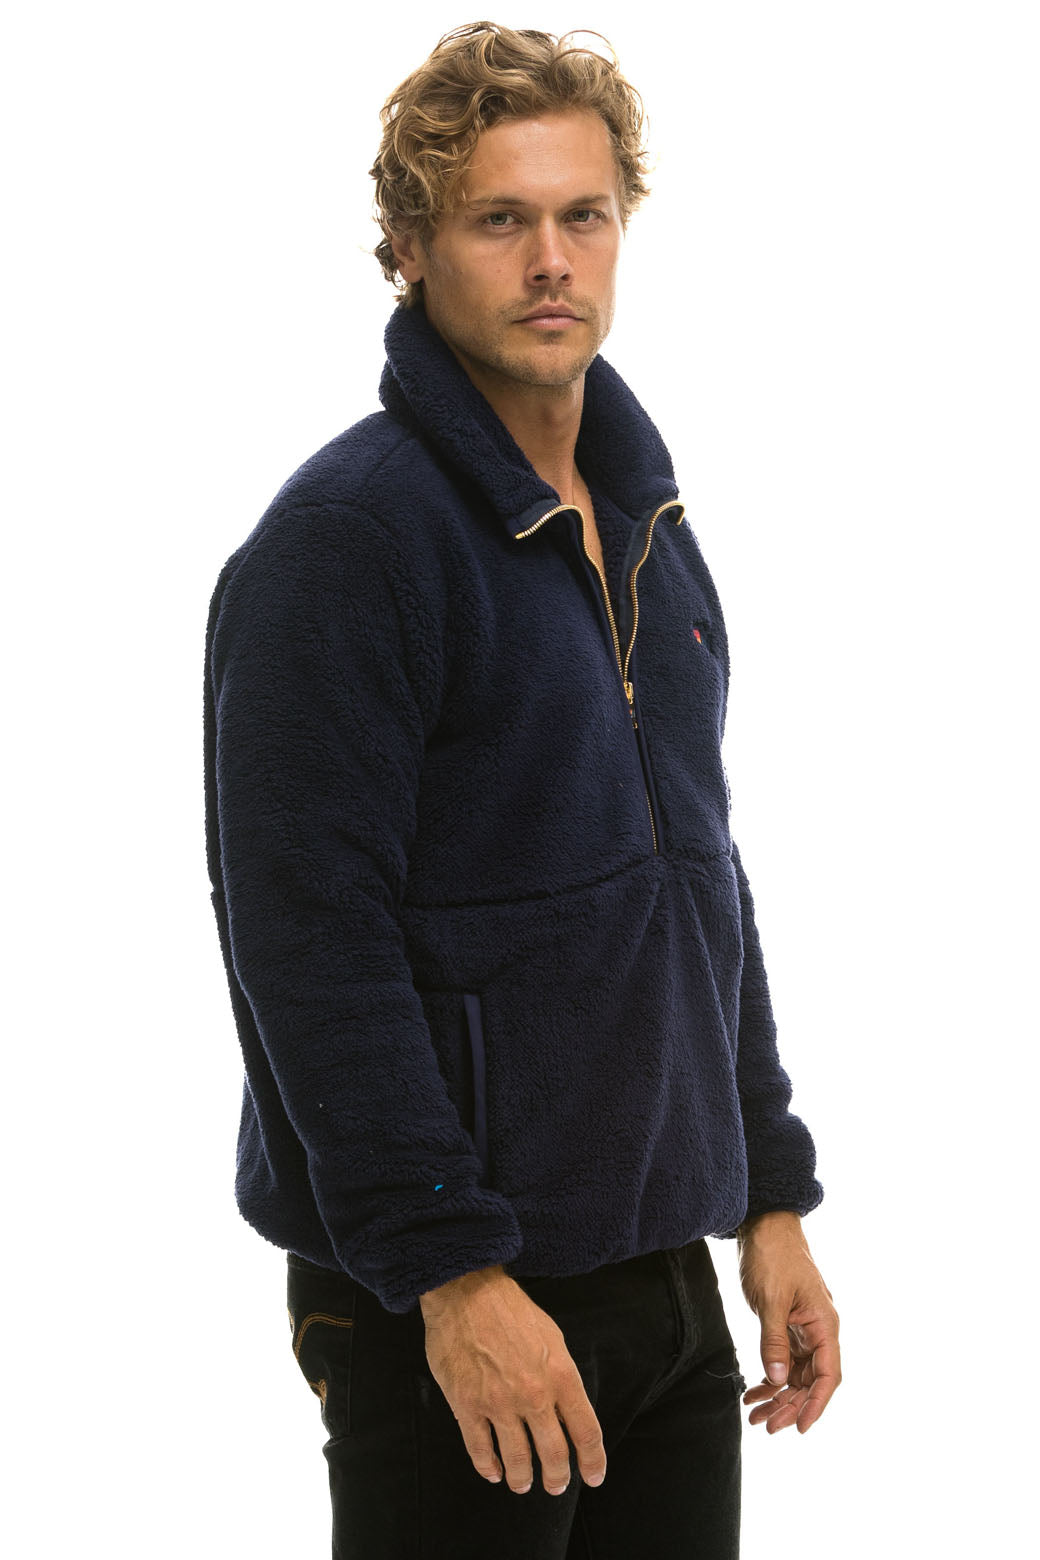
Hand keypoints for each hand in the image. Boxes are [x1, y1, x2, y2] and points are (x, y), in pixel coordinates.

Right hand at [419, 1264, 606, 1494]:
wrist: (467, 1293)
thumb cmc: (512, 1311)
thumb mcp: (552, 1338)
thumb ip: (561, 1378)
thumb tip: (566, 1413)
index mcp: (560, 1375)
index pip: (586, 1432)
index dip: (594, 1462)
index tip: (594, 1477)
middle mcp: (533, 1394)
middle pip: (554, 1454)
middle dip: (557, 1478)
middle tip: (555, 1485)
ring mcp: (499, 1403)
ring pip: (518, 1461)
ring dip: (522, 1479)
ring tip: (522, 1484)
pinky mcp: (467, 1405)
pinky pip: (480, 1450)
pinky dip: (489, 1468)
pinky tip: (494, 1472)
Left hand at [736, 1211, 840, 1434]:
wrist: (764, 1225)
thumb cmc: (773, 1256)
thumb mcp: (771, 1300)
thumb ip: (775, 1341)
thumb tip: (779, 1379)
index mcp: (825, 1324)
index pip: (828, 1375)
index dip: (816, 1404)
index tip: (799, 1428)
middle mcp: (819, 1330)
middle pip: (811, 1380)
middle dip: (790, 1405)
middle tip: (765, 1427)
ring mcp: (803, 1328)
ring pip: (796, 1374)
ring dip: (777, 1396)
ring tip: (755, 1417)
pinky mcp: (788, 1324)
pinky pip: (784, 1360)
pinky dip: (770, 1377)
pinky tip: (754, 1392)